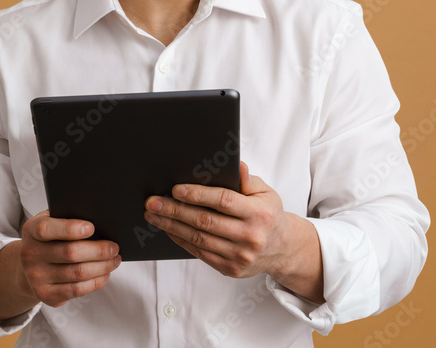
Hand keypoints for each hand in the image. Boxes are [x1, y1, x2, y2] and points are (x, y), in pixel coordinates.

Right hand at [18, 210, 120, 306]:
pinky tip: (105, 273)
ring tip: (114, 259)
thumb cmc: (50, 238)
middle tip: (114, 247)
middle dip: (99, 250)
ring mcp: (36, 277)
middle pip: (70, 253)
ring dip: (103, 266)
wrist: (30, 265)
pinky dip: (96, 281)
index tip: (92, 228)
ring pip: (78, 273)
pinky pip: (77, 290)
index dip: (70, 228)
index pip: (47, 229)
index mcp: (31, 230)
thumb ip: (68, 219)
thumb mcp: (52, 222)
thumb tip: (100, 222)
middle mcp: (30, 254)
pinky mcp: (46, 295)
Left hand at [143, 162, 321, 299]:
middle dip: (175, 210)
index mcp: (259, 214)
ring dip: (172, 226)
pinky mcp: (230, 269)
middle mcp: (250, 236)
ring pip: (198, 239)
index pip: (223, 201)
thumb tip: (236, 165)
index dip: (197, 194)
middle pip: (205, 221)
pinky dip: (181, 240)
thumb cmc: (269, 215)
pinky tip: (168, 229)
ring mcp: (240, 256)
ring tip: (153, 214)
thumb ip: (248, 180)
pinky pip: (200, 253)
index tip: (175, 188)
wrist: (282, 250)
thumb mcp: (266, 193)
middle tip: (153, 201)